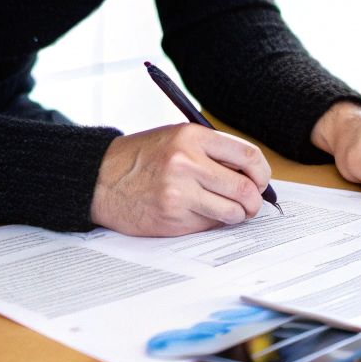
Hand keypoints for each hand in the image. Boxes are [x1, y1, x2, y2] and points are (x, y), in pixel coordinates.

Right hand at [89, 123, 272, 235]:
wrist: (98, 178)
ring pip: (231, 212)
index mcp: (192, 137)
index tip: (261, 180)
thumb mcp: (176, 138)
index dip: (262, 172)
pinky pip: (209, 224)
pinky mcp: (172, 218)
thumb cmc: (141, 158)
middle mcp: (186, 163)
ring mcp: (178, 193)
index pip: (248, 156)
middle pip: (244, 188)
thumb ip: (212, 152)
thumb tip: (253, 176)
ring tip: (227, 210)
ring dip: (236, 215)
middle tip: (251, 203)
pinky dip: (211, 222)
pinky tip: (197, 212)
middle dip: (254, 200)